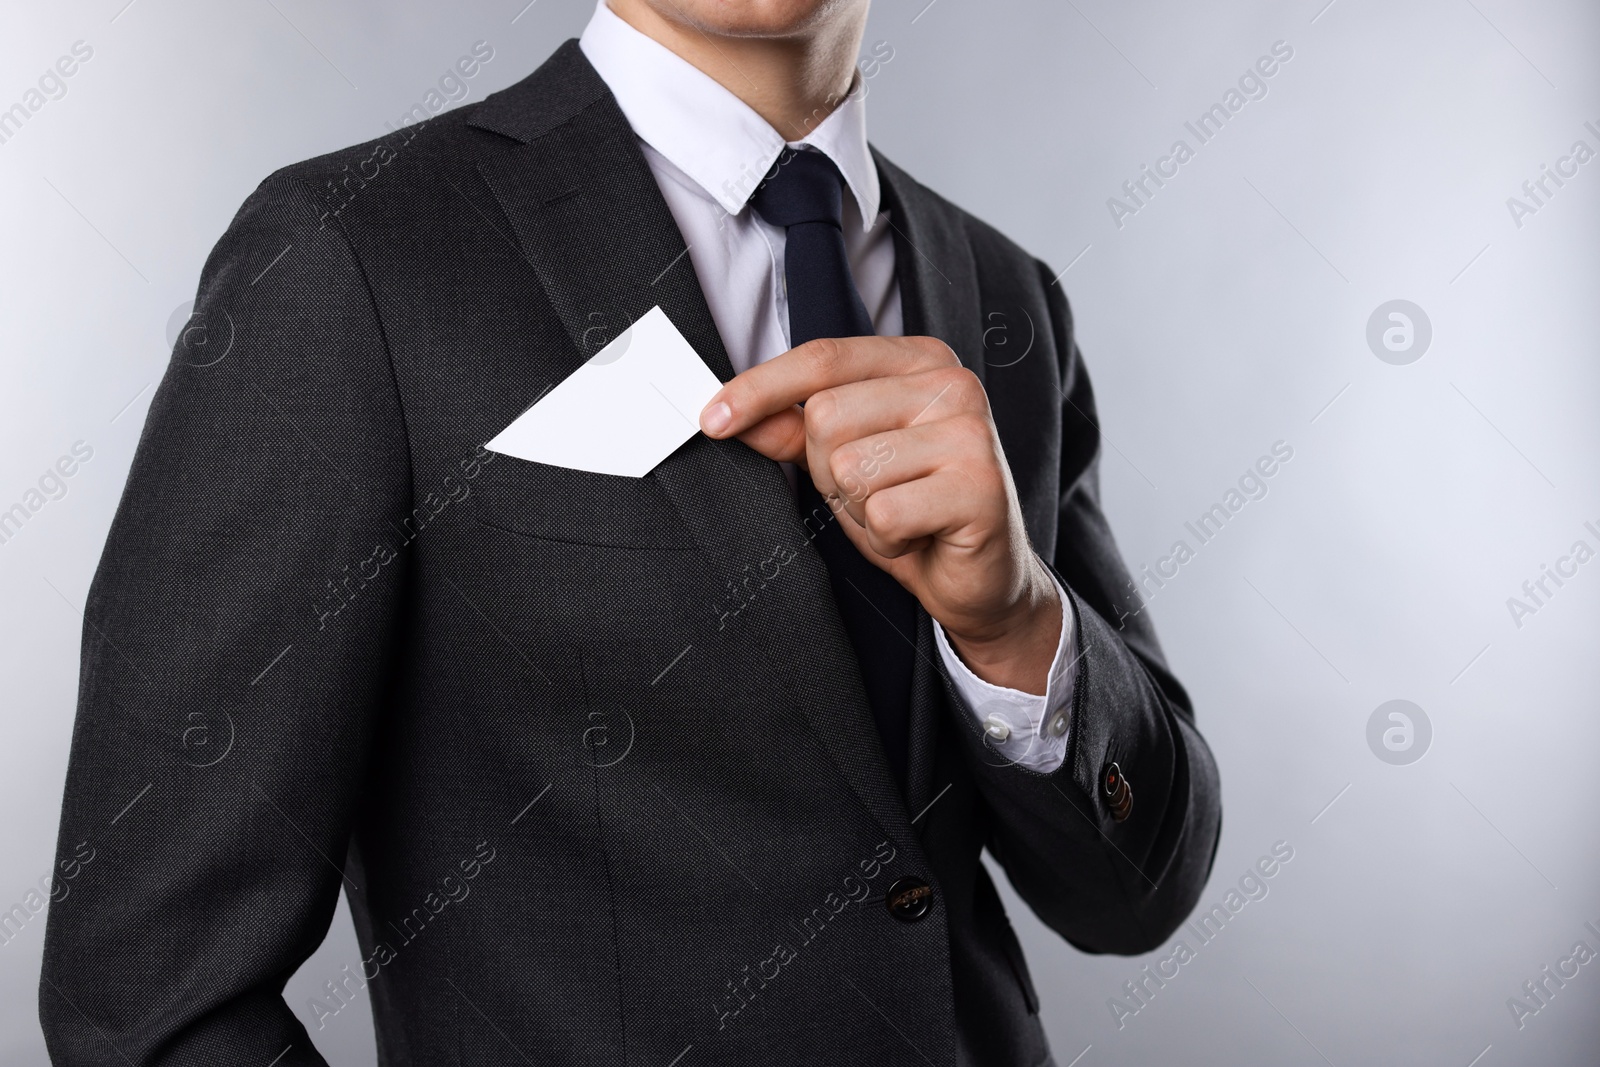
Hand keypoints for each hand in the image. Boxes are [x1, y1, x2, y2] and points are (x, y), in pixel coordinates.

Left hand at [699, 335, 1061, 693]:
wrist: (983, 578)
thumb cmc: (913, 510)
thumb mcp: (843, 464)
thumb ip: (793, 432)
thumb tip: (728, 413)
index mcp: (919, 360)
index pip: (822, 359)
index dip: (759, 388)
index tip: (710, 418)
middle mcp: (953, 383)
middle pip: (827, 416)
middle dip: (830, 472)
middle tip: (874, 494)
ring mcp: (972, 431)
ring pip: (851, 466)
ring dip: (860, 510)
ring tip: (900, 516)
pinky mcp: (980, 485)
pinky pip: (884, 512)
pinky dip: (887, 539)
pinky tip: (918, 537)